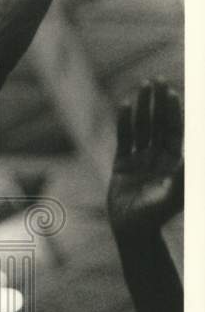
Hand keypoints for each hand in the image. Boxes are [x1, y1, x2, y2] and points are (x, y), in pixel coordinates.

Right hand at [108, 80, 182, 236]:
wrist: (133, 231)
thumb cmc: (157, 216)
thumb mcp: (174, 195)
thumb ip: (183, 176)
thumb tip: (190, 158)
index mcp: (174, 162)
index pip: (175, 130)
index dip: (173, 111)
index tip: (171, 92)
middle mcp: (158, 157)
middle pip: (159, 124)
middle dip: (158, 102)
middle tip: (157, 80)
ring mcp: (140, 160)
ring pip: (142, 127)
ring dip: (142, 107)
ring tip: (142, 85)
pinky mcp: (122, 165)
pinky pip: (123, 139)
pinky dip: (123, 122)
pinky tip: (124, 105)